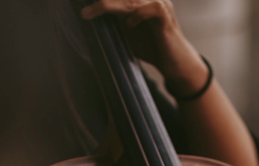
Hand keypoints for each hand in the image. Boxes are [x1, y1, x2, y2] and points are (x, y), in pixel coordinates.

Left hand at [80, 0, 209, 97]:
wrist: (175, 65)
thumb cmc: (152, 48)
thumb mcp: (127, 33)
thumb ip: (114, 22)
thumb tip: (89, 14)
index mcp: (140, 0)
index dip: (104, 1)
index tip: (85, 7)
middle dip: (103, 1)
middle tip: (83, 10)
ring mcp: (159, 5)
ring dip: (110, 5)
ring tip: (92, 12)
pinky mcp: (166, 17)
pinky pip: (152, 8)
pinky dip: (138, 14)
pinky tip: (129, 24)